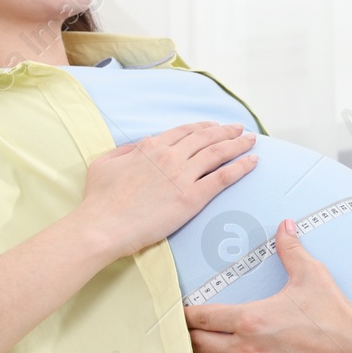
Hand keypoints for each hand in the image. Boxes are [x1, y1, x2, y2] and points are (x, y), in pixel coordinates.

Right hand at [80, 121, 257, 258]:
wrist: (102, 226)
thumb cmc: (99, 200)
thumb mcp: (105, 163)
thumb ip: (125, 150)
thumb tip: (141, 144)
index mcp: (151, 147)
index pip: (184, 131)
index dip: (203, 127)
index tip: (214, 126)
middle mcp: (170, 156)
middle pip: (206, 137)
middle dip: (226, 130)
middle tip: (239, 128)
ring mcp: (183, 175)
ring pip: (218, 152)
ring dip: (238, 143)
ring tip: (251, 140)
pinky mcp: (192, 197)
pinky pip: (223, 177)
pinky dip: (241, 166)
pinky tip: (253, 161)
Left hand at [188, 219, 351, 352]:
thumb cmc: (333, 312)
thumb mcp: (311, 274)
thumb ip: (290, 249)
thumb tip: (285, 223)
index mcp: (250, 319)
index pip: (201, 317)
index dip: (182, 315)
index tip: (175, 312)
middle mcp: (246, 350)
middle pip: (196, 346)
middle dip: (182, 339)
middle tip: (172, 335)